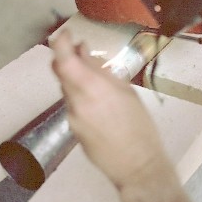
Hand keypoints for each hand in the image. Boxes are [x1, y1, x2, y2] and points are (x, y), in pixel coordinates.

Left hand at [51, 29, 171, 189]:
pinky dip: (80, 97)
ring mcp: (71, 118)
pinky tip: (99, 106)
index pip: (64, 60)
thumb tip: (84, 52)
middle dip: (68, 59)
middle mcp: (76, 103)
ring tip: (99, 84)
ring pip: (66, 89)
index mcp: (94, 90)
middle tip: (82, 53)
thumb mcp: (127, 92)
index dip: (60, 43)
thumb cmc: (140, 127)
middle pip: (60, 72)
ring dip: (76, 80)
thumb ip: (101, 71)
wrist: (137, 167)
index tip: (66, 34)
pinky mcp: (72, 129)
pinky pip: (72, 105)